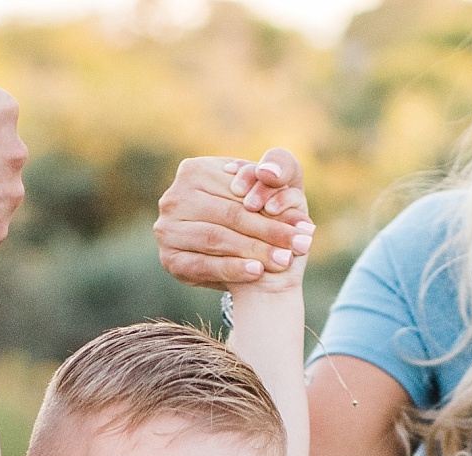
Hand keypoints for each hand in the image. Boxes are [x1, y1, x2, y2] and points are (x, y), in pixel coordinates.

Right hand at [156, 148, 313, 290]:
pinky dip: (232, 268)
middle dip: (269, 231)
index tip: (304, 223)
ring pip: (217, 240)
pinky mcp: (169, 260)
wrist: (232, 259)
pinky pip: (204, 265)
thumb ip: (277, 167)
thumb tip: (270, 174)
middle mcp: (174, 198)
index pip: (238, 191)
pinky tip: (257, 272)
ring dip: (254, 251)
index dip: (273, 206)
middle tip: (301, 244)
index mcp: (194, 171)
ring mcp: (167, 230)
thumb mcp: (266, 185)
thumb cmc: (252, 215)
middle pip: (229, 216)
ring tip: (284, 260)